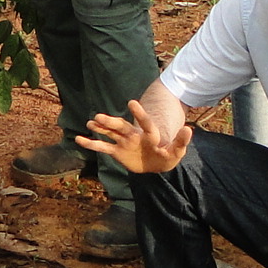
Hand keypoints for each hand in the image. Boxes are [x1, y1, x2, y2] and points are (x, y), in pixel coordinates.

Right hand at [75, 99, 190, 175]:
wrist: (157, 163)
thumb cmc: (168, 156)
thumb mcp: (177, 151)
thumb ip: (181, 141)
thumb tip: (189, 129)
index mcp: (149, 135)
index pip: (144, 123)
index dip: (139, 115)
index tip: (131, 103)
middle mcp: (134, 135)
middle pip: (122, 127)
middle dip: (111, 122)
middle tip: (99, 116)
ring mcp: (124, 142)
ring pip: (110, 134)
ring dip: (101, 128)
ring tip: (90, 122)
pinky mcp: (118, 152)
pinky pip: (103, 147)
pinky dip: (92, 144)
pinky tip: (79, 139)